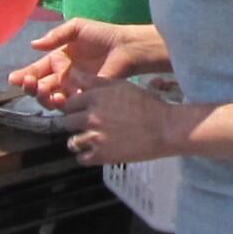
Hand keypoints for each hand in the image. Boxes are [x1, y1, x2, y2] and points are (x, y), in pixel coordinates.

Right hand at [13, 18, 166, 107]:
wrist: (125, 48)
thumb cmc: (102, 35)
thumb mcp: (76, 28)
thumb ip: (56, 36)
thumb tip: (34, 44)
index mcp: (58, 60)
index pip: (37, 70)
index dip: (25, 75)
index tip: (14, 78)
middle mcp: (63, 76)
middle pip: (40, 86)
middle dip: (30, 87)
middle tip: (26, 83)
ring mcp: (73, 88)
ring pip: (50, 98)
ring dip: (42, 96)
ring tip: (40, 90)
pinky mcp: (85, 97)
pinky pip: (68, 104)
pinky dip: (60, 103)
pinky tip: (57, 97)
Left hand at [58, 75, 177, 165]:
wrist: (165, 128)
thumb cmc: (147, 104)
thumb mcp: (121, 86)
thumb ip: (94, 81)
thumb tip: (71, 74)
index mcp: (96, 97)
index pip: (69, 104)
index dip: (74, 108)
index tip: (81, 111)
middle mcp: (92, 117)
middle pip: (67, 123)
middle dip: (75, 124)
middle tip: (88, 126)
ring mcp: (95, 137)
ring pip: (73, 142)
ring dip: (80, 141)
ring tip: (94, 140)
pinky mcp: (102, 155)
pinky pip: (81, 159)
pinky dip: (87, 156)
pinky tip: (97, 151)